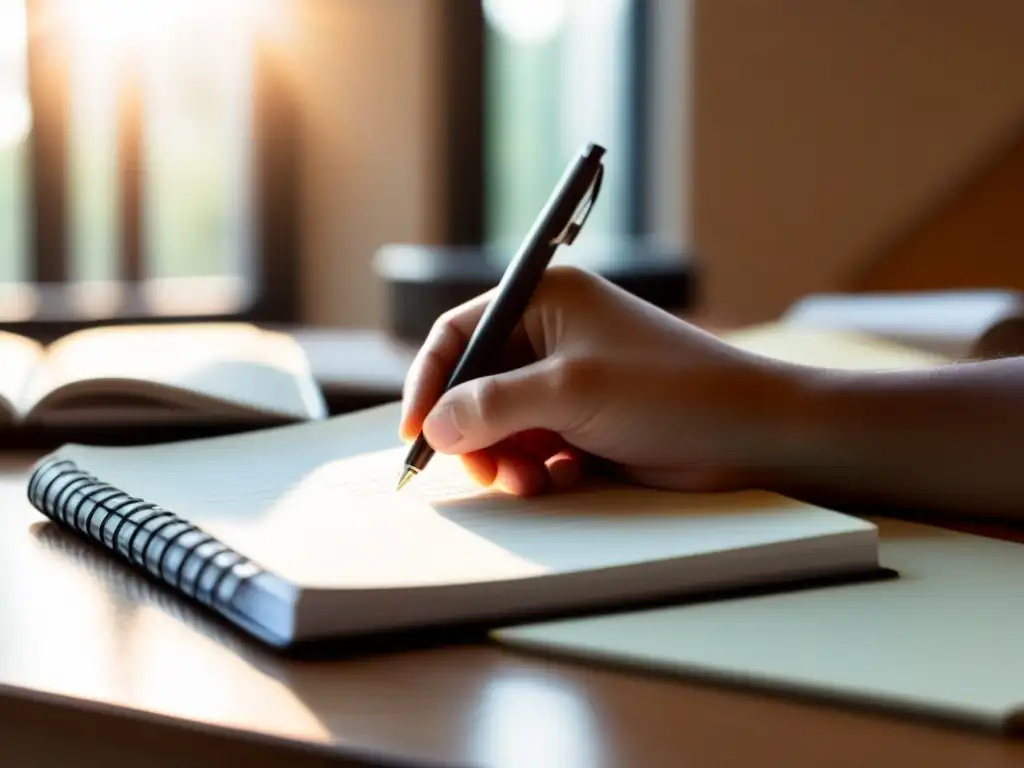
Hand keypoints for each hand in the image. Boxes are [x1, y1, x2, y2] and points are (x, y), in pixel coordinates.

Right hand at [399, 266, 800, 495]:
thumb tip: (435, 427)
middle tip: (484, 471)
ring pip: (500, 426)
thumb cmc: (669, 391)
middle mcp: (552, 337)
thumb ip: (492, 406)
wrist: (750, 434)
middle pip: (475, 386)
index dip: (431, 381)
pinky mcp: (584, 424)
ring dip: (504, 459)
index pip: (460, 333)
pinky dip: (536, 470)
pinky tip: (564, 478)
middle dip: (472, 433)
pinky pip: (533, 449)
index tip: (416, 433)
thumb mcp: (570, 391)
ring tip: (531, 480)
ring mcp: (568, 383)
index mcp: (546, 301)